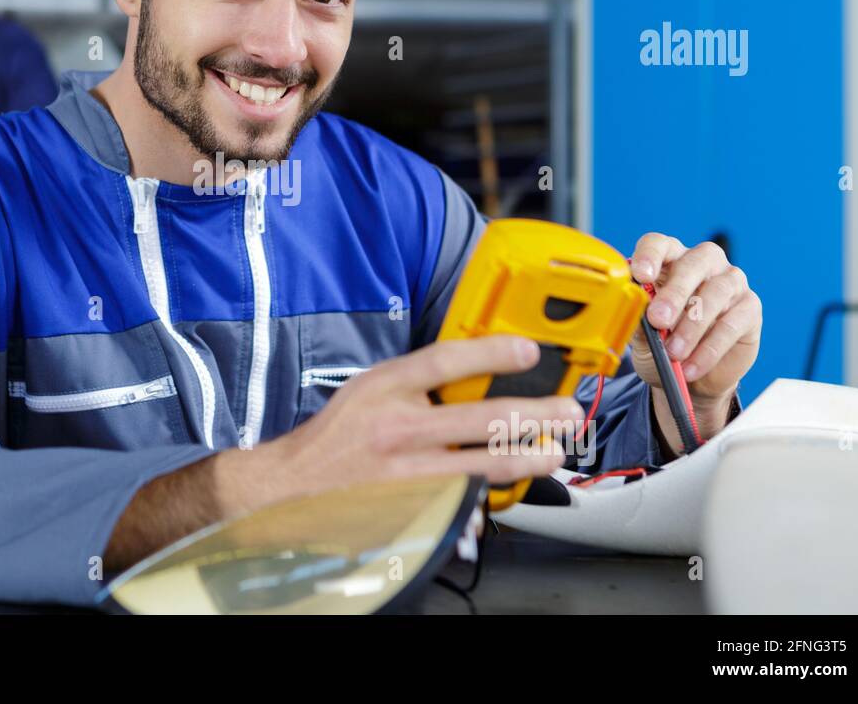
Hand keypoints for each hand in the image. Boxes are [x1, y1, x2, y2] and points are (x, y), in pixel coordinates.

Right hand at [271, 335, 581, 497]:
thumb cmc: (335, 437)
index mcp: (385, 387)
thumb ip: (414, 382)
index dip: (492, 353)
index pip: (445, 361)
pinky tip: (509, 490)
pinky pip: (462, 500)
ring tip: (552, 452)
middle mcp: (398, 427)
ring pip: (482, 464)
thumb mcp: (368, 390)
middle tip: (565, 412)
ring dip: (527, 457)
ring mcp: (408, 471)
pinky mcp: (412, 506)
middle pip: (481, 417)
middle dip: (534, 415)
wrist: (292, 487)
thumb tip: (472, 373)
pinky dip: (489, 495)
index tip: (529, 351)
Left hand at [627, 234, 761, 406]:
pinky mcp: (749, 307)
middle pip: (692, 264)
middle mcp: (703, 264)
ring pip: (716, 293)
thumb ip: (637, 317)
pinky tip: (692, 366)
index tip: (640, 274)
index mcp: (670, 260)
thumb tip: (633, 307)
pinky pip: (732, 323)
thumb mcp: (642, 334)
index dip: (650, 255)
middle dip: (674, 293)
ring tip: (674, 352)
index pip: (659, 244)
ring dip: (692, 326)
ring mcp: (731, 282)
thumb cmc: (662, 344)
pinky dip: (709, 348)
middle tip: (658, 319)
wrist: (692, 378)